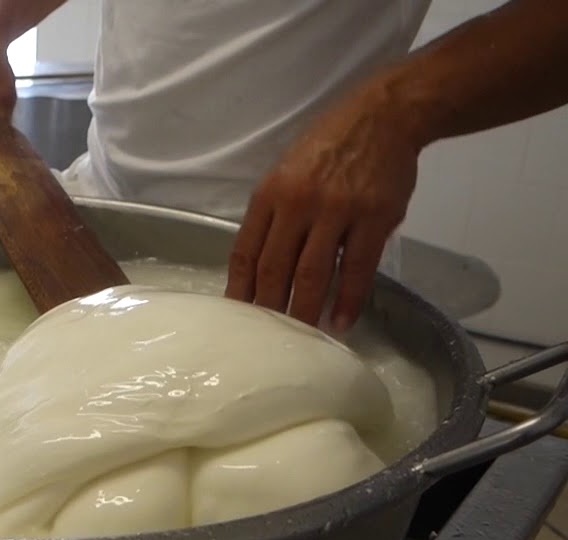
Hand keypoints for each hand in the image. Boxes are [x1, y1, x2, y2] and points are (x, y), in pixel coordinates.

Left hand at [224, 85, 421, 334]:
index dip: (239, 289)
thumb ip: (273, 216)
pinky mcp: (374, 218)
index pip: (245, 251)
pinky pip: (356, 268)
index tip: (236, 319)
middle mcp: (297, 204)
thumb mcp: (286, 173)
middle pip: (274, 269)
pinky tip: (340, 322)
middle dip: (268, 309)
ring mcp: (337, 211)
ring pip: (312, 274)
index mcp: (269, 195)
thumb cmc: (328, 147)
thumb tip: (259, 267)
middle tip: (265, 341)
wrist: (384, 117)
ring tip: (301, 338)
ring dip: (305, 311)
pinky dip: (347, 300)